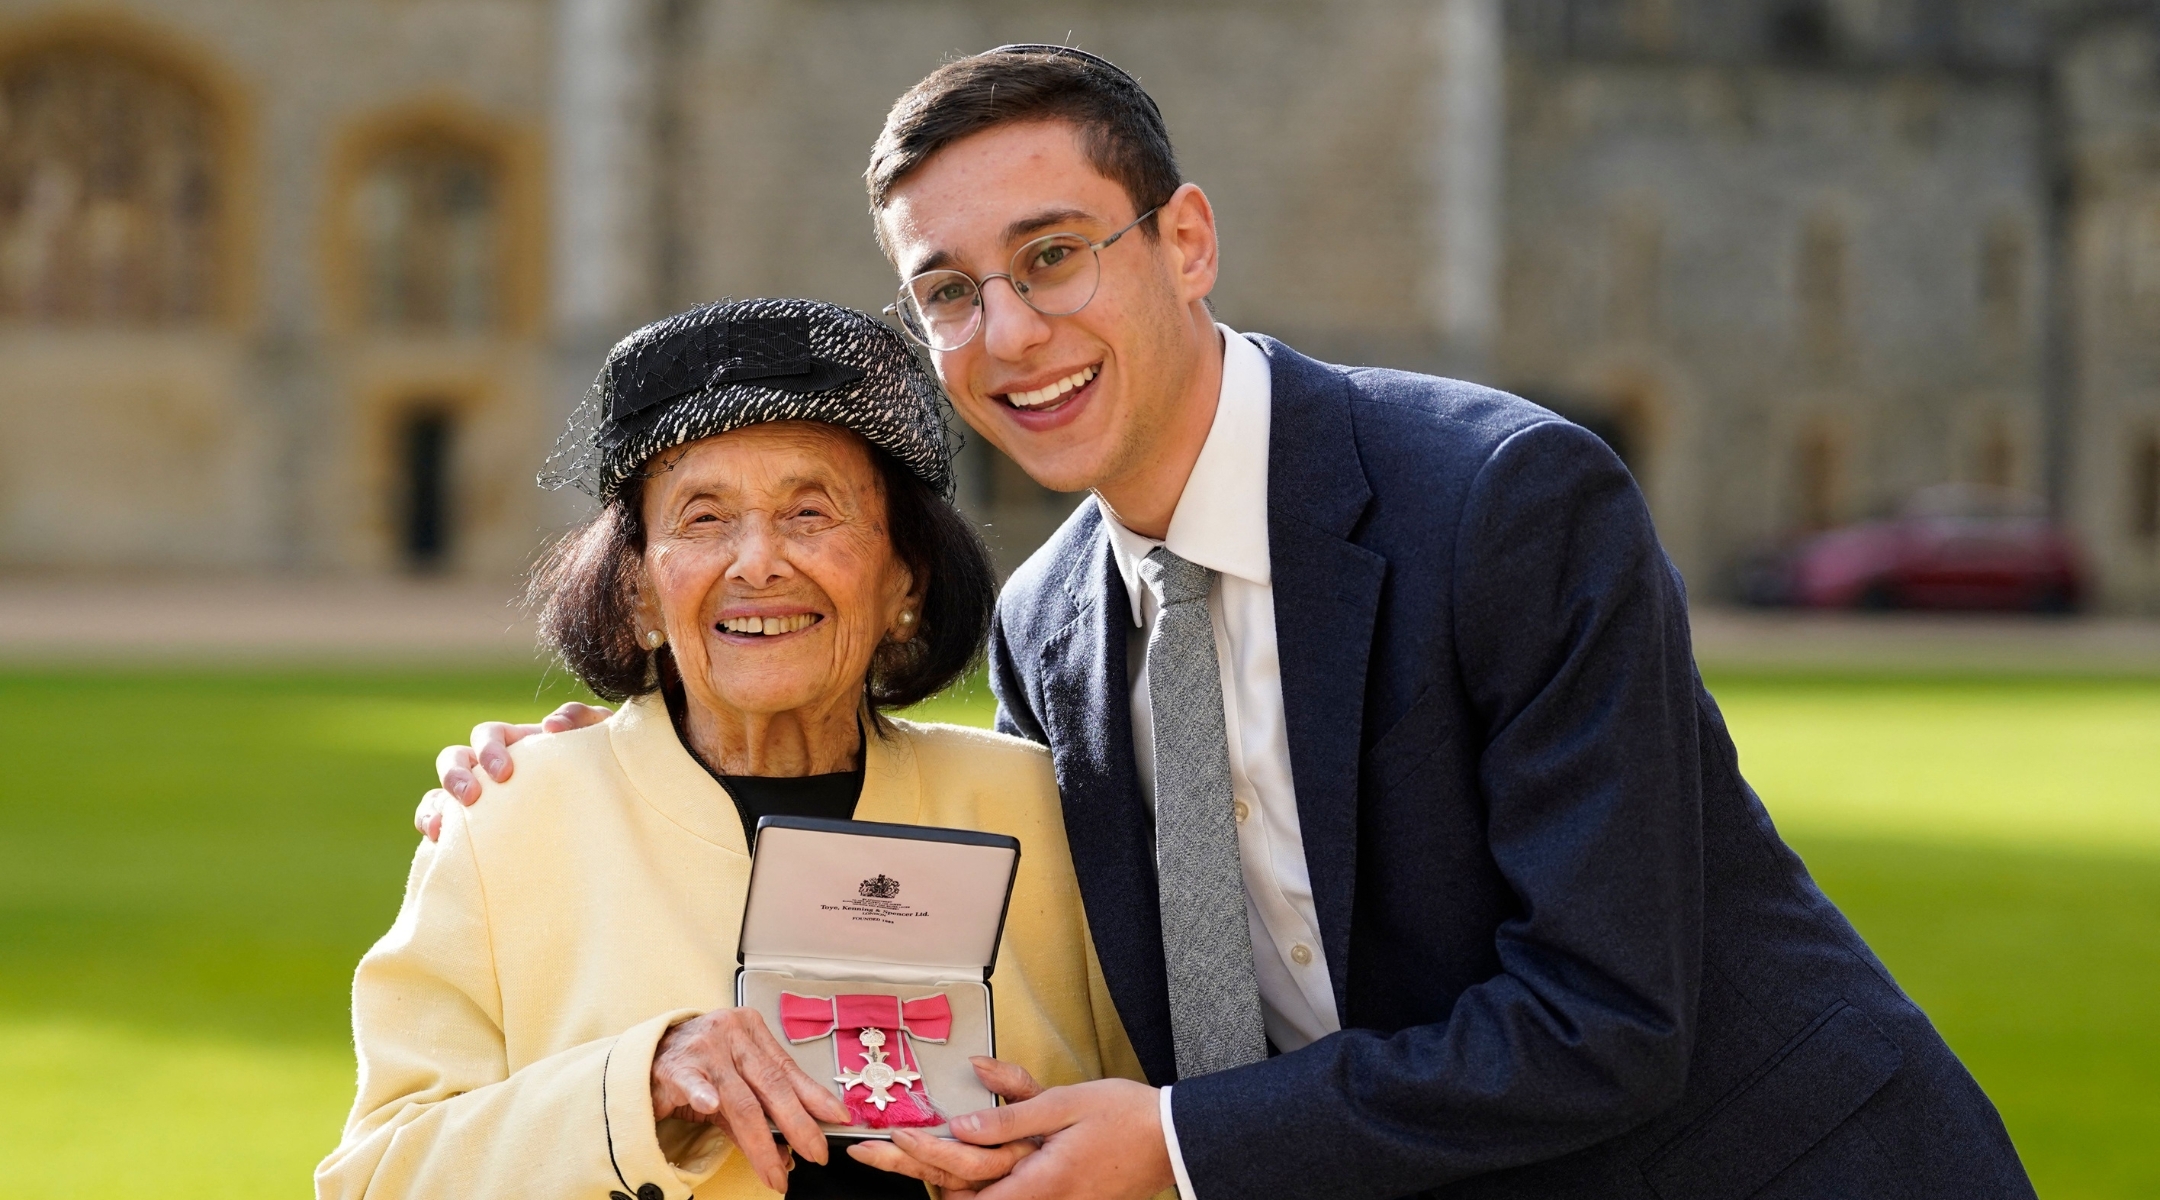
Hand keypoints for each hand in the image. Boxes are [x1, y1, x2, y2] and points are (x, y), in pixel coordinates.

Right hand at [412, 703, 611, 839]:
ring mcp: (480, 802)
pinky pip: (444, 829)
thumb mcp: (597, 737)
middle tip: (472, 797)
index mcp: (514, 744)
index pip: (487, 735)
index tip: (504, 773)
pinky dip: (434, 830)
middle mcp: (489, 770)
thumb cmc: (598, 766)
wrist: (607, 808)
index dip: (489, 748)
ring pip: (439, 795)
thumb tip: (551, 725)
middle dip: (456, 775)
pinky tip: (437, 845)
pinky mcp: (476, 833)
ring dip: (434, 806)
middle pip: (454, 760)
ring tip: (440, 827)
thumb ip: (580, 719)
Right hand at [650, 1006, 851, 1193]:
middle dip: (797, 1125)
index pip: (788, 1069)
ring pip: (741, 1098)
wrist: (643, 1056)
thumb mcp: (731, 1086)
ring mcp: (704, 1048)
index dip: (815, 1096)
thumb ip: (758, 1115)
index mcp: (750, 1031)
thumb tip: (788, 1152)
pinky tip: (710, 1105)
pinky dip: (703, 1095)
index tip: (836, 1118)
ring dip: (760, 1142)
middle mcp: (731, 1034)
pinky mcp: (676, 1066)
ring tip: (775, 1168)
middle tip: (814, 1152)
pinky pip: (693, 1082)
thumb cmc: (693, 1067)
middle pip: (771, 1084)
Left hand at [870, 1076, 1171, 1199]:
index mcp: (1039, 1179)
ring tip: (902, 1156)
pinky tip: (953, 1176)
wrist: (1171, 1141)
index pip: (965, 1184)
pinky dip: (977, 1189)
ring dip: (943, 1184)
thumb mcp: (1063, 1103)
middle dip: (916, 1172)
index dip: (923, 1161)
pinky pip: (1008, 1199)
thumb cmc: (1123, 1116)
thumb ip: (1010, 1113)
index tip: (890, 1138)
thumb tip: (959, 1122)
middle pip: (963, 1198)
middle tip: (872, 1152)